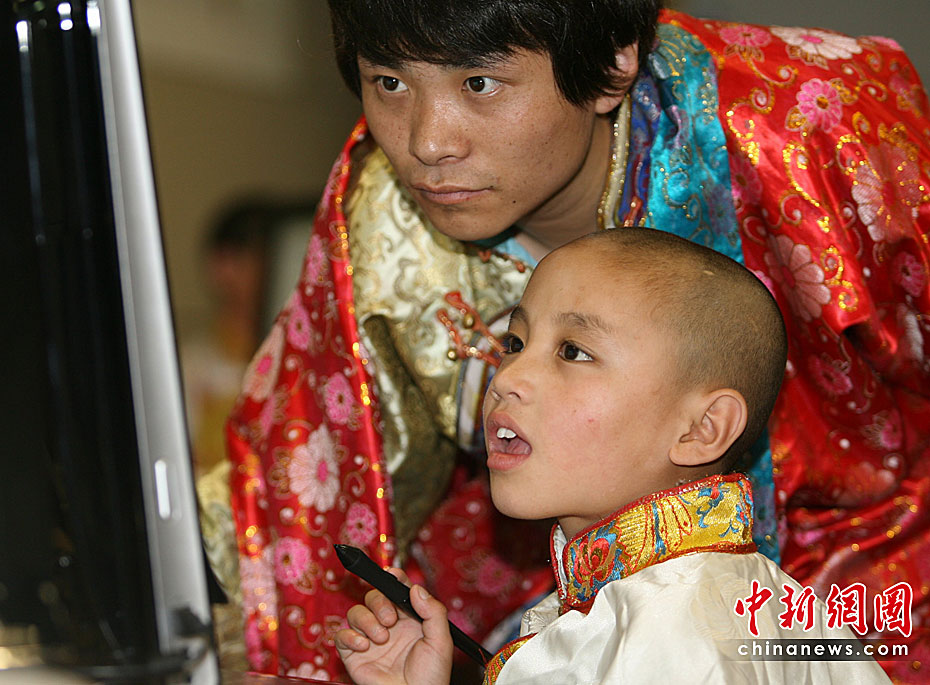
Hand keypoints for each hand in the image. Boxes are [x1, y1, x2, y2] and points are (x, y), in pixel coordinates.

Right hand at [335, 568, 452, 684]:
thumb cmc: (431, 676)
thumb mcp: (440, 642)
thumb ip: (433, 612)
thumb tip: (415, 588)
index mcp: (409, 617)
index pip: (397, 589)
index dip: (393, 578)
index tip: (392, 574)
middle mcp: (388, 624)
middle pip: (373, 596)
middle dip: (380, 603)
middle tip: (390, 620)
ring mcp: (370, 638)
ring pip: (356, 613)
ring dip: (367, 620)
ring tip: (381, 638)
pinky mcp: (354, 654)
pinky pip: (341, 636)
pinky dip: (350, 637)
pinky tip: (365, 646)